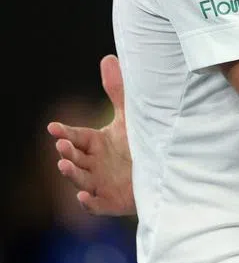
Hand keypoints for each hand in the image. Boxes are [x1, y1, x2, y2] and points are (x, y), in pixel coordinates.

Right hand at [46, 54, 136, 215]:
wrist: (161, 171)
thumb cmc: (140, 142)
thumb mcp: (130, 116)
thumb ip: (118, 91)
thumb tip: (108, 58)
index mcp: (96, 143)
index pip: (76, 136)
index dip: (65, 132)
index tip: (53, 127)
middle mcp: (94, 163)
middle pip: (75, 157)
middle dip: (67, 151)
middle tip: (62, 144)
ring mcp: (100, 183)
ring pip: (80, 179)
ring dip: (70, 173)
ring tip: (63, 164)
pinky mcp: (111, 201)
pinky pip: (96, 204)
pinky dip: (88, 202)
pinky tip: (82, 196)